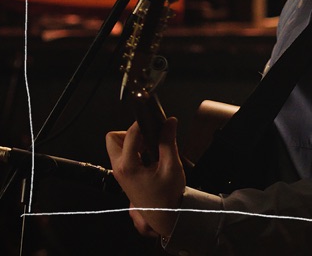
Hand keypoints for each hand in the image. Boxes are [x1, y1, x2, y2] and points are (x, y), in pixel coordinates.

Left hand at [106, 117, 185, 237]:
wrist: (165, 218)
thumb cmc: (167, 197)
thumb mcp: (171, 166)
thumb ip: (168, 141)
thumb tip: (169, 123)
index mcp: (128, 166)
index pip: (130, 134)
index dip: (144, 123)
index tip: (157, 121)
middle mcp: (120, 169)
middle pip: (113, 139)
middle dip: (130, 132)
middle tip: (149, 136)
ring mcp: (121, 173)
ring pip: (117, 146)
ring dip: (132, 141)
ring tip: (151, 145)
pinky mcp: (125, 176)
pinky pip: (124, 155)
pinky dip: (135, 149)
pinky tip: (151, 154)